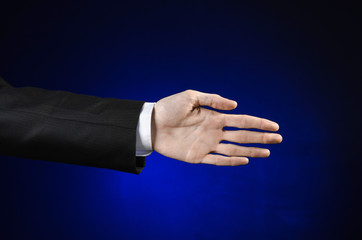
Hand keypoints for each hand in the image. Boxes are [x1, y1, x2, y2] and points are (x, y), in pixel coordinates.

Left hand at [151, 90, 281, 165]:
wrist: (151, 124)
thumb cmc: (169, 108)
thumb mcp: (191, 97)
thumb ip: (213, 100)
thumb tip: (235, 105)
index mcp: (214, 117)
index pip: (242, 121)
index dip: (259, 123)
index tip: (274, 126)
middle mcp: (214, 132)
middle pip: (243, 136)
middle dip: (261, 138)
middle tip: (279, 139)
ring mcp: (207, 145)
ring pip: (234, 149)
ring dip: (251, 151)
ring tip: (268, 153)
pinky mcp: (197, 156)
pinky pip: (217, 160)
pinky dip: (231, 161)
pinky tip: (244, 160)